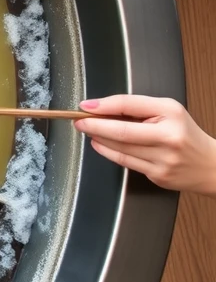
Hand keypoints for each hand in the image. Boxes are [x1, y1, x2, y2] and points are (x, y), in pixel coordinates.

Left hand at [75, 96, 215, 196]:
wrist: (210, 165)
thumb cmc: (185, 134)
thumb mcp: (167, 110)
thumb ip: (136, 107)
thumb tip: (101, 107)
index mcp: (171, 116)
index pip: (130, 106)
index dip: (104, 106)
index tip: (86, 106)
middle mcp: (168, 138)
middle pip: (121, 132)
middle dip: (94, 125)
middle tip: (79, 121)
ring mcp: (163, 160)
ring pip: (120, 149)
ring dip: (99, 139)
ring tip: (89, 131)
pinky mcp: (157, 176)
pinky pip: (126, 163)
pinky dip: (109, 152)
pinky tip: (101, 145)